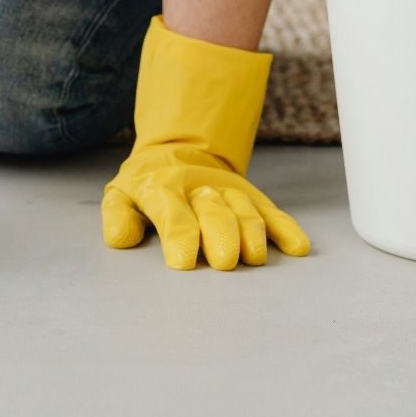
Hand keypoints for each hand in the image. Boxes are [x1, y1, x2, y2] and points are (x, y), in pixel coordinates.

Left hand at [103, 144, 308, 269]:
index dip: (180, 238)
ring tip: (255, 258)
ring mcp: (230, 192)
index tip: (184, 264)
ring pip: (246, 212)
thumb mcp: (120, 196)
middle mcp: (200, 189)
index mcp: (162, 189)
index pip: (173, 215)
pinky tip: (298, 248)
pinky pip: (272, 212)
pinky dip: (286, 229)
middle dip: (221, 237)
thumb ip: (117, 217)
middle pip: (216, 214)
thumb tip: (123, 240)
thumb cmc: (145, 187)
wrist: (178, 153)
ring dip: (253, 234)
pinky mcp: (253, 197)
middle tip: (224, 263)